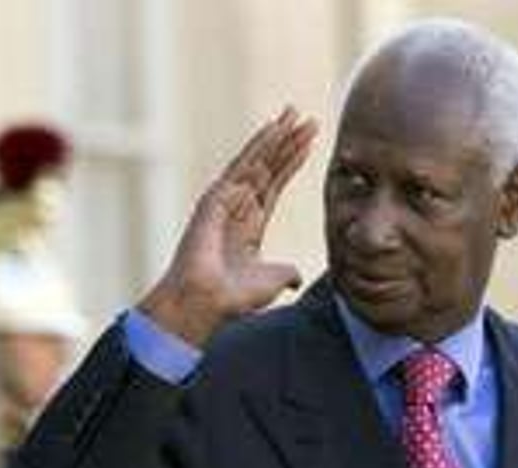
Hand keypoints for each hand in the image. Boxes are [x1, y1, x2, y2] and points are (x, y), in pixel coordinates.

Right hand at [138, 106, 318, 346]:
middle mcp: (238, 207)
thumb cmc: (233, 297)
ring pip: (256, 161)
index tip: (311, 141)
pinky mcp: (215, 200)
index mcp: (251, 223)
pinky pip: (240, 168)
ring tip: (293, 114)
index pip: (276, 183)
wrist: (206, 303)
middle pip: (268, 165)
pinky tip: (273, 130)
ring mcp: (225, 201)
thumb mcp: (272, 280)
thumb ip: (287, 273)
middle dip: (287, 141)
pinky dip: (257, 148)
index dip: (293, 161)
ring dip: (276, 137)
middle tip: (305, 116)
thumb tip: (297, 276)